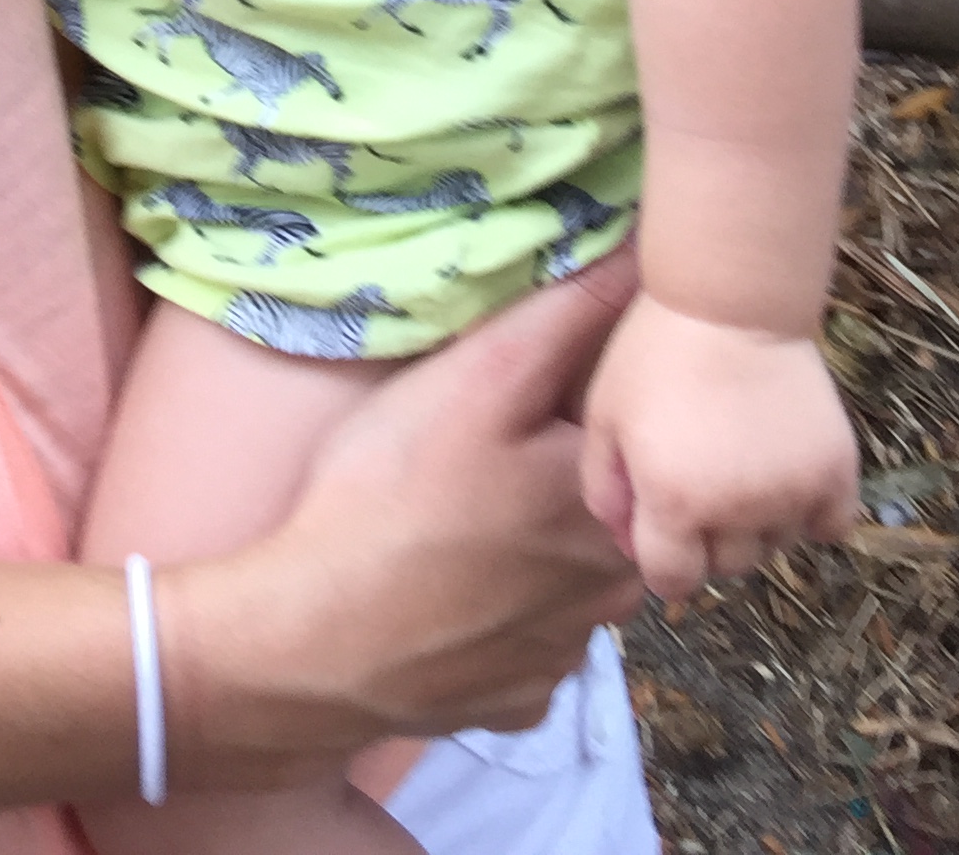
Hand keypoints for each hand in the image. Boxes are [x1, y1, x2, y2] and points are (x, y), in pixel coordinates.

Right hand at [163, 249, 644, 792]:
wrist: (316, 640)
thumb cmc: (394, 494)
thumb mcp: (475, 379)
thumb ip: (565, 317)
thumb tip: (642, 259)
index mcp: (611, 505)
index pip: (629, 432)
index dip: (583, 401)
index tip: (528, 396)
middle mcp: (612, 592)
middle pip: (609, 510)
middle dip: (566, 478)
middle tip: (488, 456)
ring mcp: (565, 655)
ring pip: (575, 582)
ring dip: (542, 551)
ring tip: (468, 520)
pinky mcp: (519, 700)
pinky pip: (531, 642)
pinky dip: (506, 616)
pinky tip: (456, 592)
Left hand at [580, 290, 856, 599]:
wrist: (728, 298)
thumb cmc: (653, 351)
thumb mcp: (604, 414)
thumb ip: (603, 486)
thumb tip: (624, 541)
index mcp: (673, 503)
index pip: (671, 581)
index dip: (664, 562)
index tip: (666, 532)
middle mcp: (735, 513)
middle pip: (726, 567)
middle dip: (709, 541)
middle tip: (704, 486)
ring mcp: (791, 495)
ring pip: (776, 546)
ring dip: (759, 525)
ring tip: (743, 467)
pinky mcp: (835, 472)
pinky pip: (829, 526)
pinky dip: (812, 514)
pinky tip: (787, 476)